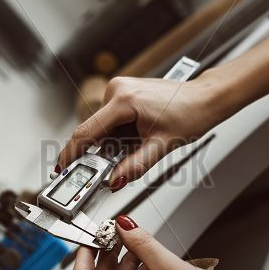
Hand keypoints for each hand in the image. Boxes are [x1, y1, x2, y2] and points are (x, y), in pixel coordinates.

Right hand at [57, 74, 220, 189]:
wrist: (205, 98)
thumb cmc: (190, 113)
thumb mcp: (161, 146)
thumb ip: (135, 166)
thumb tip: (114, 180)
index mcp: (124, 100)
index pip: (86, 131)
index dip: (71, 153)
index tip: (63, 168)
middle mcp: (118, 90)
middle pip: (94, 129)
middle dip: (98, 152)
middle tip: (110, 168)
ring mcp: (120, 89)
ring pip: (103, 125)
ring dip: (111, 143)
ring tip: (138, 146)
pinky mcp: (124, 92)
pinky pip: (111, 118)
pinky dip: (117, 134)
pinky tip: (135, 138)